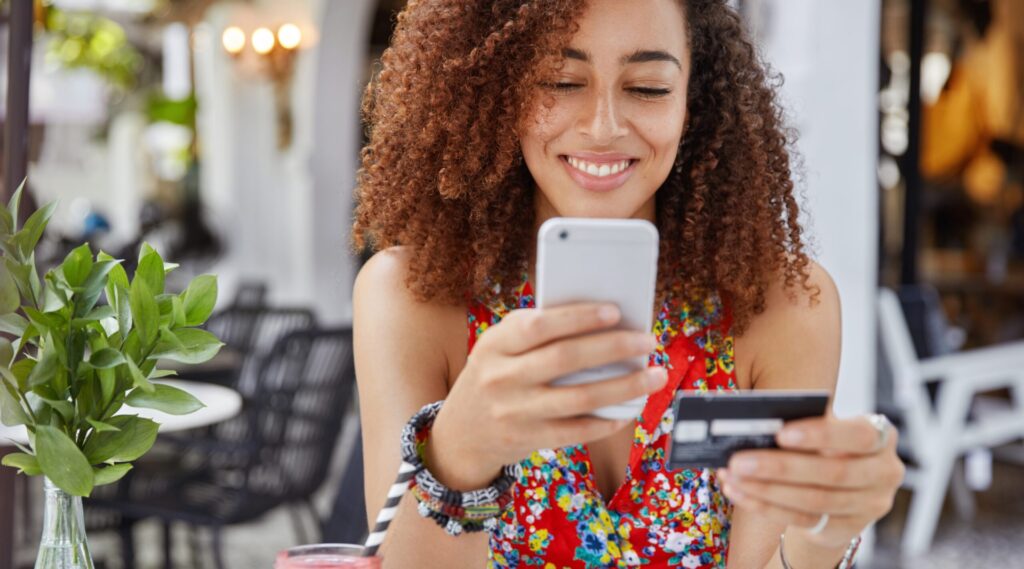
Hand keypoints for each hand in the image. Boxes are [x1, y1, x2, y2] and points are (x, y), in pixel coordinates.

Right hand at [427, 303, 666, 487]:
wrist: (461, 433)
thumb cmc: (495, 376)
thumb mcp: (499, 348)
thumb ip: (536, 333)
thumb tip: (602, 321)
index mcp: (495, 345)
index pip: (539, 325)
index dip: (578, 317)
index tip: (615, 311)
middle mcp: (501, 378)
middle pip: (566, 359)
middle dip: (614, 347)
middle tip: (648, 341)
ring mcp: (514, 412)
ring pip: (579, 397)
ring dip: (624, 386)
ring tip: (654, 375)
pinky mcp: (527, 440)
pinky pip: (577, 430)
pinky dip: (607, 420)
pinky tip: (629, 410)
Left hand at [717, 415, 904, 547]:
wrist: (840, 486)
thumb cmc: (828, 445)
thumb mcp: (825, 431)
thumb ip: (805, 425)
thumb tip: (759, 424)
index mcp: (882, 437)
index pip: (858, 436)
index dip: (820, 435)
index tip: (781, 433)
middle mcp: (884, 472)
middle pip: (832, 473)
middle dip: (781, 467)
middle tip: (739, 459)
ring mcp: (870, 505)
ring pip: (814, 500)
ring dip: (766, 489)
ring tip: (732, 476)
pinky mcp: (848, 528)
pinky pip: (803, 519)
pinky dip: (766, 506)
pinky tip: (740, 493)